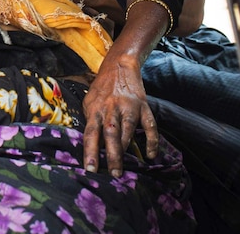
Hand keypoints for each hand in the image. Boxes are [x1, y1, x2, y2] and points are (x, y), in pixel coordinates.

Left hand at [81, 55, 157, 176]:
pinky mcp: (143, 106)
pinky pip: (149, 125)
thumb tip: (88, 142)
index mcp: (96, 109)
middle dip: (112, 155)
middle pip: (111, 133)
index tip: (90, 169)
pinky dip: (151, 140)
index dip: (90, 151)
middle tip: (114, 174)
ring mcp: (129, 107)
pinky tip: (150, 154)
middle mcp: (111, 108)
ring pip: (128, 130)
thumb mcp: (89, 101)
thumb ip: (90, 120)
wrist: (119, 66)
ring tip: (124, 168)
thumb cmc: (102, 88)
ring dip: (126, 149)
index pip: (91, 133)